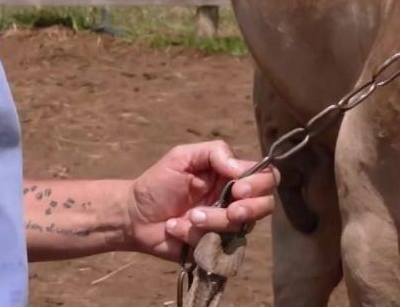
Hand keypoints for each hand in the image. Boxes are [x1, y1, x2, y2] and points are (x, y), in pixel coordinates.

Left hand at [123, 140, 279, 259]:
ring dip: (215, 221)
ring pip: (241, 228)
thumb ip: (215, 153)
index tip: (238, 188)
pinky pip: (217, 246)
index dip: (259, 184)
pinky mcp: (212, 247)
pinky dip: (195, 236)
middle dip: (249, 208)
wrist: (133, 216)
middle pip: (265, 205)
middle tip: (230, 209)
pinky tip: (177, 228)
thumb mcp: (183, 156)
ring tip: (189, 217)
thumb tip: (240, 170)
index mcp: (231, 176)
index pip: (266, 177)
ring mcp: (225, 226)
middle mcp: (234, 201)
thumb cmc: (157, 183)